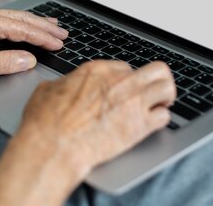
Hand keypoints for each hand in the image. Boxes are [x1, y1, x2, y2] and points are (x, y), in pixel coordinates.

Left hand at [0, 7, 67, 79]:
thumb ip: (6, 62)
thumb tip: (28, 60)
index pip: (24, 29)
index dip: (44, 37)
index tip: (60, 42)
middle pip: (22, 18)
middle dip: (44, 25)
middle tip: (62, 32)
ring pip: (12, 17)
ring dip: (32, 22)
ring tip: (48, 24)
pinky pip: (1, 20)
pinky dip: (16, 23)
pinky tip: (18, 27)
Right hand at [19, 60, 175, 177]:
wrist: (54, 145)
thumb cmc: (45, 120)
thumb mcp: (48, 90)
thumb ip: (63, 85)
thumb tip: (62, 87)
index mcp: (97, 70)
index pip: (126, 67)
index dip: (127, 79)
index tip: (126, 89)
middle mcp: (119, 82)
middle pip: (156, 70)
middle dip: (156, 81)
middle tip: (153, 93)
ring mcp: (132, 102)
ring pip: (167, 87)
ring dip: (165, 97)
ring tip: (160, 106)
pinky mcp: (139, 126)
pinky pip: (164, 117)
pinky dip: (160, 120)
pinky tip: (152, 125)